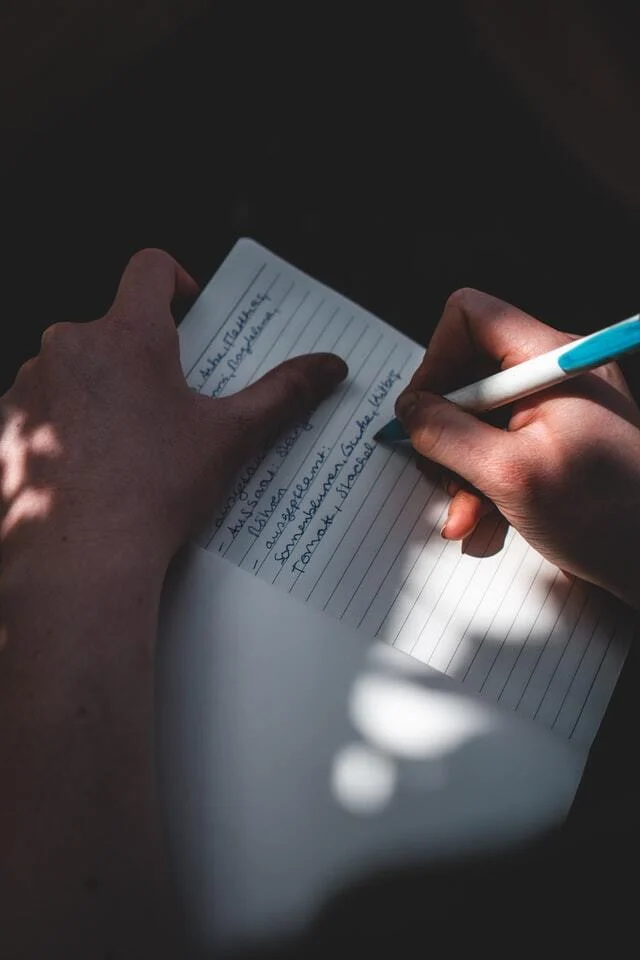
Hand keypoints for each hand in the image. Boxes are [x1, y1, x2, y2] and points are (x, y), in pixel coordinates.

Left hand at [0, 248, 347, 569]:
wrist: (81, 559)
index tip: (187, 312)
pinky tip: (80, 475)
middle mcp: (69, 348)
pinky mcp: (4, 428)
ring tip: (120, 453)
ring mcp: (28, 387)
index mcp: (129, 336)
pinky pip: (35, 413)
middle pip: (111, 331)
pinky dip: (59, 432)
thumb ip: (283, 394)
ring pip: (71, 373)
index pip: (150, 269)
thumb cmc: (156, 491)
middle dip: (138, 361)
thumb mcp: (230, 439)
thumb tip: (331, 366)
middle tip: (164, 411)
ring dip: (95, 397)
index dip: (174, 280)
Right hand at [395, 288, 639, 608]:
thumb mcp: (510, 475)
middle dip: (446, 433)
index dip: (437, 360)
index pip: (471, 318)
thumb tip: (410, 409)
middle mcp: (553, 376)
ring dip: (461, 472)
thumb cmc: (608, 518)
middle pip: (467, 375)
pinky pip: (496, 450)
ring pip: (475, 420)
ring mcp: (554, 410)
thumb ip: (447, 434)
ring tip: (472, 515)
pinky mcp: (552, 442)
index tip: (426, 412)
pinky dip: (482, 486)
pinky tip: (487, 522)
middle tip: (445, 474)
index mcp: (552, 361)